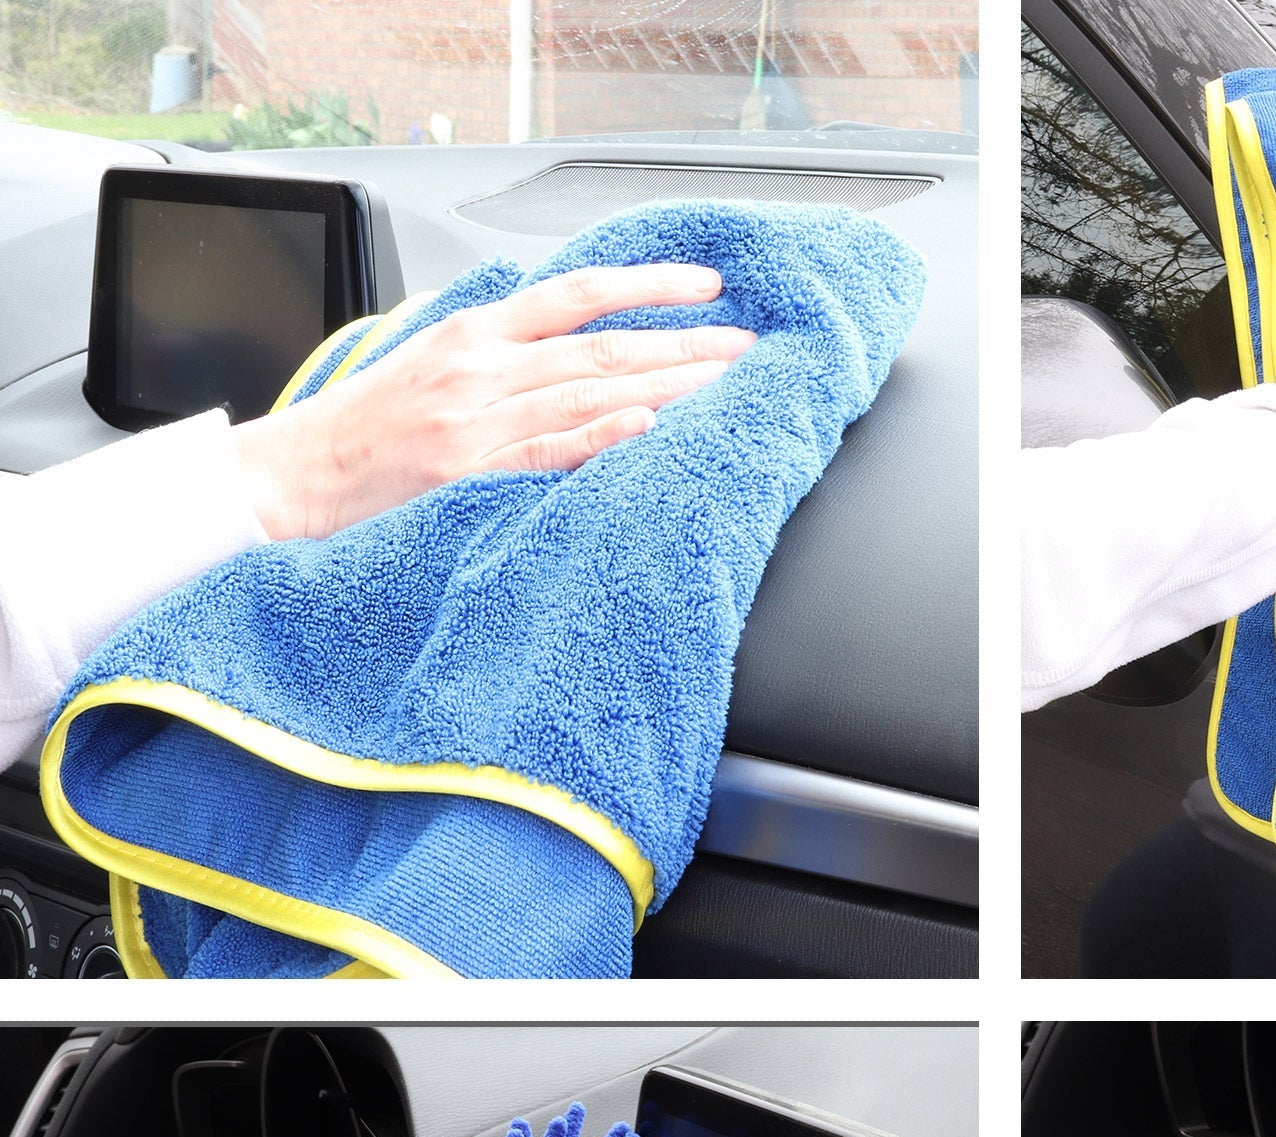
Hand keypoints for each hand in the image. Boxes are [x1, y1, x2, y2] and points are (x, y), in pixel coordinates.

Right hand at [234, 262, 757, 540]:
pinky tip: (646, 425)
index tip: (704, 287)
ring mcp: (478, 418)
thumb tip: (557, 337)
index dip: (646, 286)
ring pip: (589, 392)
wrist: (295, 473)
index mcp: (474, 332)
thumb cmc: (363, 426)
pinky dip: (598, 434)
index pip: (577, 293)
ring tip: (723, 382)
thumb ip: (493, 348)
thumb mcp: (426, 360)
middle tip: (742, 344)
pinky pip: (546, 450)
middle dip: (680, 343)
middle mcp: (482, 366)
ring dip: (665, 385)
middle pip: (601, 345)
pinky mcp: (469, 470)